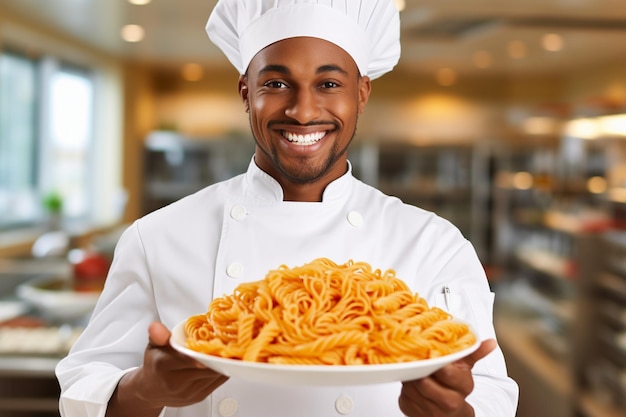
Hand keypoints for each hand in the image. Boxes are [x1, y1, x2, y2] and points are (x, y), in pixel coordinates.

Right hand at [106, 322, 228, 416]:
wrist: (152, 390)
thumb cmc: (155, 365)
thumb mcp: (154, 346)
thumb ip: (158, 335)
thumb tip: (155, 326)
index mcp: (163, 365)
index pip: (186, 358)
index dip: (203, 352)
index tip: (217, 344)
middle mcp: (175, 382)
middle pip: (205, 367)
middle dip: (218, 355)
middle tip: (231, 342)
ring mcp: (188, 392)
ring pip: (214, 375)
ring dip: (224, 362)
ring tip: (231, 349)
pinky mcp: (199, 397)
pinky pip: (217, 382)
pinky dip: (224, 370)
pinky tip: (226, 361)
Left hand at [398, 339, 496, 416]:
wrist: (450, 413)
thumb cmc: (456, 385)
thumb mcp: (466, 368)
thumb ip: (474, 353)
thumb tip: (491, 342)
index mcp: (463, 387)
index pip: (447, 373)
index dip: (436, 364)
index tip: (429, 353)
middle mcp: (449, 402)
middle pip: (425, 382)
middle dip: (418, 370)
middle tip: (413, 358)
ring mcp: (430, 411)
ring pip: (412, 388)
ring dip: (408, 377)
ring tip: (410, 367)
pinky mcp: (413, 412)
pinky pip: (403, 396)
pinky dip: (404, 387)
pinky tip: (408, 380)